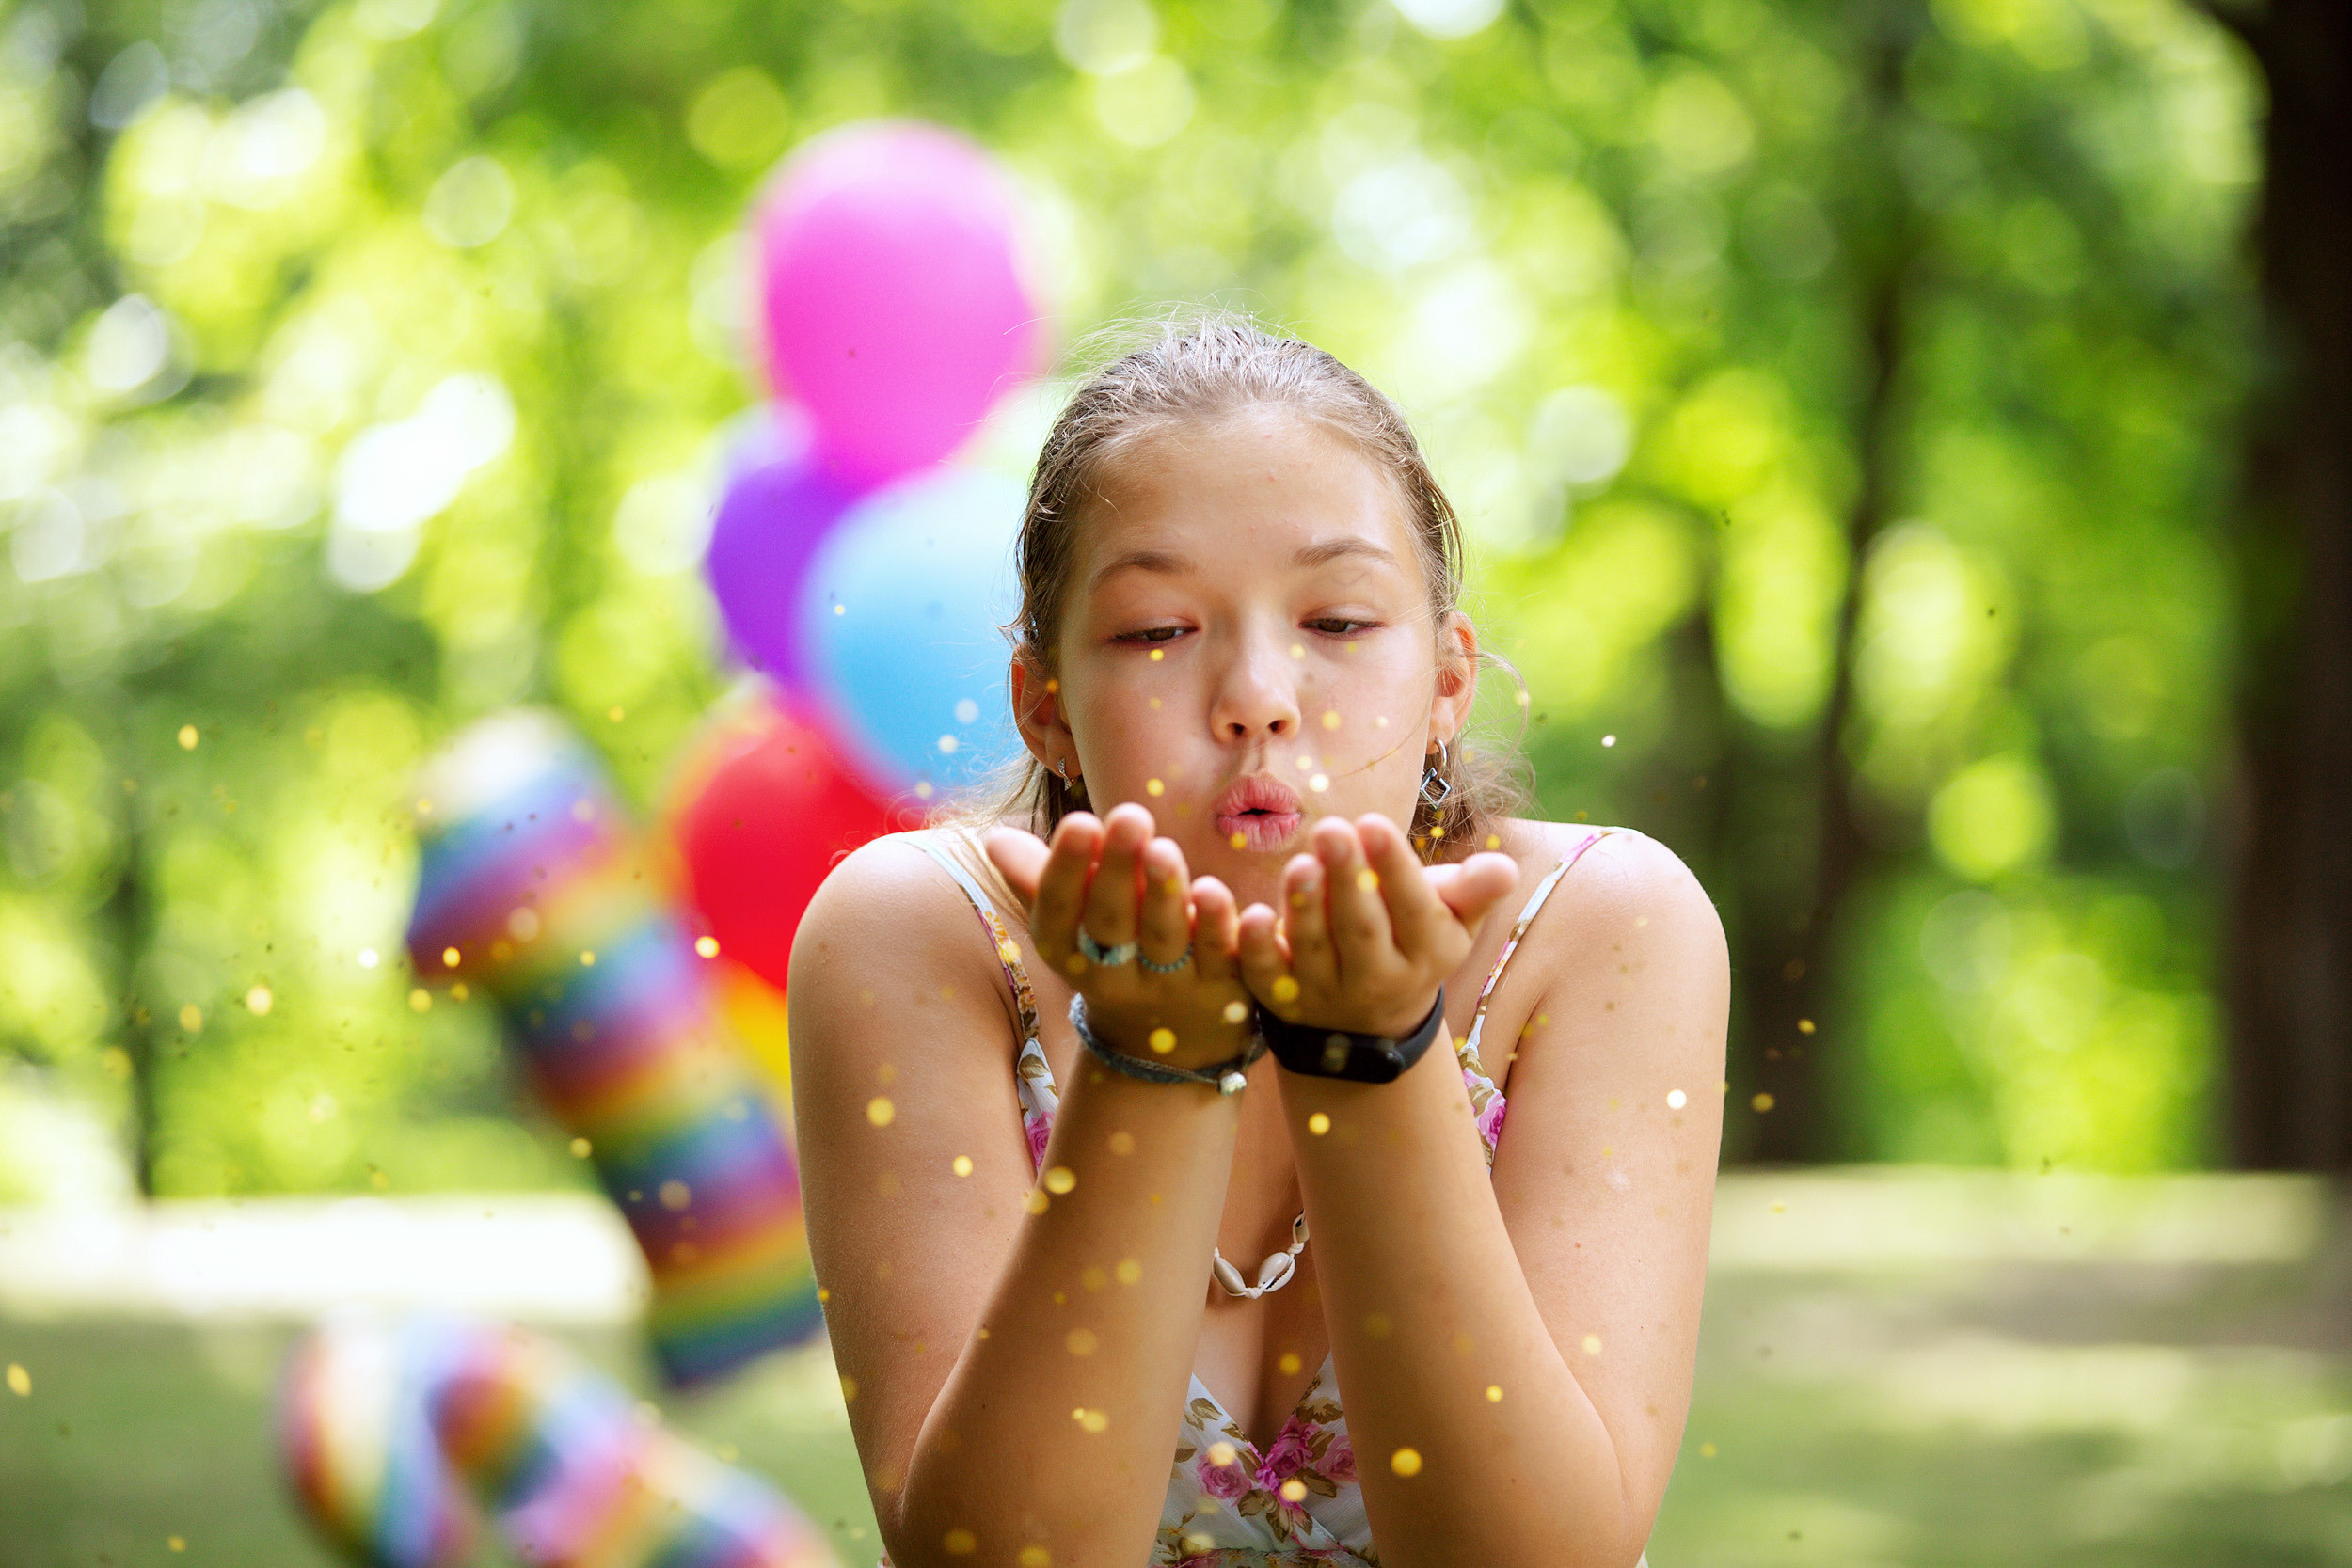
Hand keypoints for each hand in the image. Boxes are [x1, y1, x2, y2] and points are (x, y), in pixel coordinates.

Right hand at [984, 804, 1256, 1070]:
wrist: (1173, 1039)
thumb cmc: (1113, 952)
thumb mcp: (1073, 925)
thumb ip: (1040, 879)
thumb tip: (992, 838)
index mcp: (1070, 954)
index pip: (1057, 916)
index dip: (1066, 872)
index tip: (1079, 821)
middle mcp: (1116, 975)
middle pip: (1111, 926)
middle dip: (1117, 871)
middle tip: (1130, 815)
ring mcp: (1170, 984)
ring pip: (1164, 940)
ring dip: (1163, 894)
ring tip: (1163, 847)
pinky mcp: (1222, 986)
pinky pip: (1219, 956)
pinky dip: (1217, 924)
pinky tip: (1214, 890)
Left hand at [1236, 813, 1520, 1038]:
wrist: (1372, 1018)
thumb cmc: (1414, 937)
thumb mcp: (1453, 918)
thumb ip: (1474, 891)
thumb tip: (1504, 868)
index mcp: (1428, 952)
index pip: (1413, 910)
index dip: (1394, 868)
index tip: (1372, 821)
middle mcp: (1379, 979)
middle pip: (1362, 930)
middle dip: (1347, 880)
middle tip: (1332, 829)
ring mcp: (1328, 993)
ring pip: (1315, 950)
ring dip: (1305, 907)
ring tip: (1300, 862)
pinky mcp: (1283, 998)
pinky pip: (1266, 978)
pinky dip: (1255, 949)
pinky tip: (1247, 915)